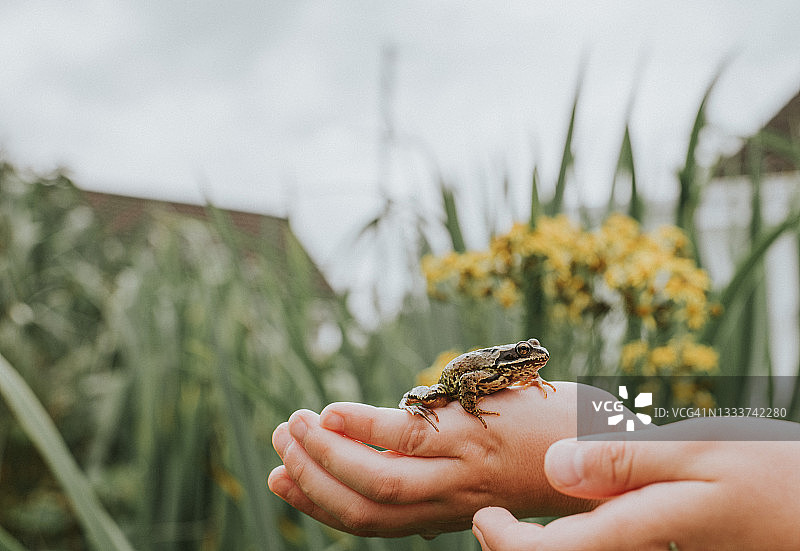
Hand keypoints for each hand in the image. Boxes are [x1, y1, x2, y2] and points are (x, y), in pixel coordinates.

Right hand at [269, 382, 608, 537]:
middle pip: (362, 507)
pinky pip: (404, 436)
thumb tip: (393, 454)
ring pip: (375, 477)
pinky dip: (360, 427)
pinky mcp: (473, 432)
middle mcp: (449, 499)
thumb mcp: (488, 476)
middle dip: (310, 482)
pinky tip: (332, 412)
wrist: (611, 450)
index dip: (320, 506)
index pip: (372, 521)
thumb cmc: (549, 454)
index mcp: (450, 510)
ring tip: (291, 425)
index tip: (284, 480)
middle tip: (277, 447)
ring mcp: (459, 466)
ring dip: (323, 454)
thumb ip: (443, 473)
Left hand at [472, 417, 799, 550]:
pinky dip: (576, 537)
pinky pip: (610, 545)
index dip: (507, 545)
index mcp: (637, 531)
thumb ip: (622, 461)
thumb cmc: (768, 479)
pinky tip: (575, 513)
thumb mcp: (696, 454)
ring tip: (514, 522)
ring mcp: (654, 549)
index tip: (484, 518)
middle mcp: (640, 550)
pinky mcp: (666, 543)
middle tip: (490, 523)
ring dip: (545, 545)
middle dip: (517, 550)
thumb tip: (554, 467)